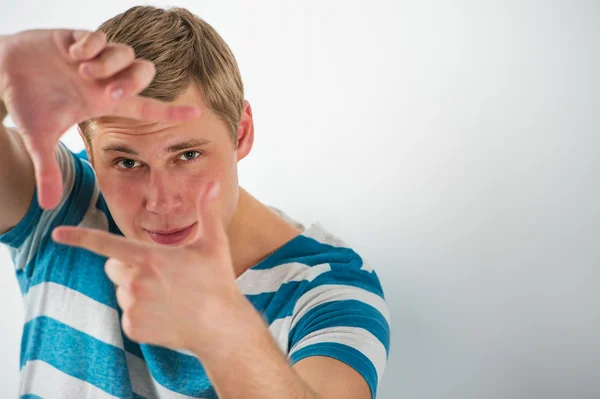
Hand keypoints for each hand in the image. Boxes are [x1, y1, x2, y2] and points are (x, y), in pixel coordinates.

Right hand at [0, 30, 199, 208]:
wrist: (2, 71)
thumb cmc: (28, 102)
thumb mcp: (39, 138)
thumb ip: (48, 170)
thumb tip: (49, 206)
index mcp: (105, 102)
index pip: (147, 107)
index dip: (171, 112)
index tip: (197, 114)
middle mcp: (105, 80)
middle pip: (143, 74)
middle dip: (132, 81)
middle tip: (107, 91)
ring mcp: (94, 58)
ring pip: (126, 54)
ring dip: (108, 63)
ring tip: (81, 69)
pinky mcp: (78, 38)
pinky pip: (99, 36)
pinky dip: (89, 44)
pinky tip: (71, 53)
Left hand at [51, 182, 241, 349]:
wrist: (221, 326)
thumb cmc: (218, 281)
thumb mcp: (214, 243)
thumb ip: (206, 211)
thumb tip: (212, 182)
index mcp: (149, 258)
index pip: (105, 244)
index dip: (79, 237)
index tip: (58, 233)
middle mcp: (136, 282)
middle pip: (113, 267)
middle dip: (128, 266)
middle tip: (160, 274)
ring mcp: (133, 307)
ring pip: (121, 291)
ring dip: (137, 291)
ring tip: (168, 296)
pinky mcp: (134, 328)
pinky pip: (128, 315)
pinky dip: (142, 314)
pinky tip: (166, 314)